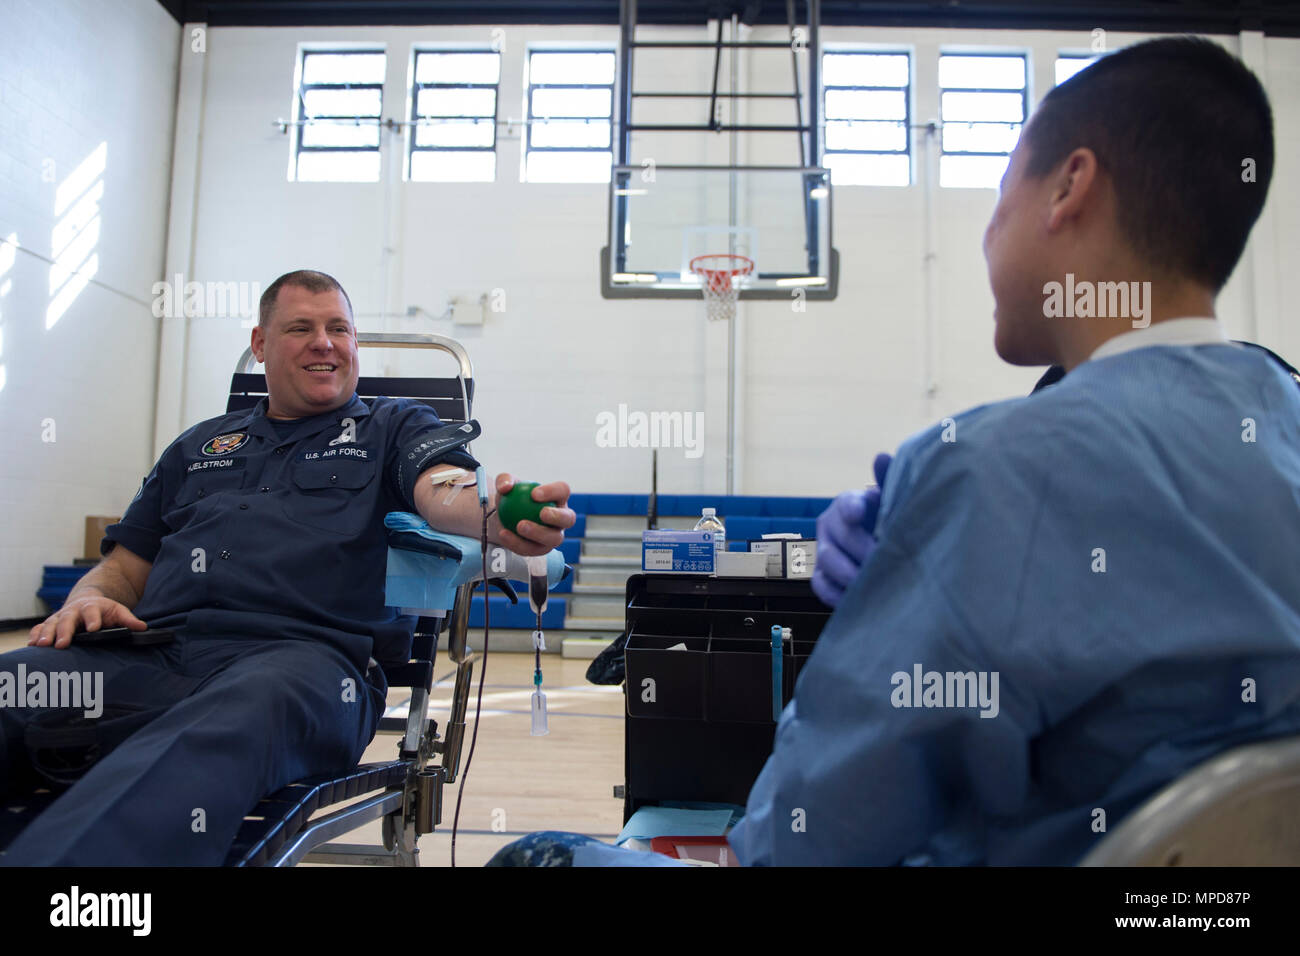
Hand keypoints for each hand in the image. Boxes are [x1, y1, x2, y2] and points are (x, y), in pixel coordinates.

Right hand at [28, 594, 146, 648]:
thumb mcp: (118, 611)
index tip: (93, 629)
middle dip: (64, 631)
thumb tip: (142, 627)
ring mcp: (59, 617)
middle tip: (61, 644)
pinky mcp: (50, 624)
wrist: (86, 601)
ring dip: (45, 635)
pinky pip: (40, 629)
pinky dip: (35, 635)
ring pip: (50, 624)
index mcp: (92, 607)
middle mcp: (73, 611)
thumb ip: (128, 620)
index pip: (92, 612)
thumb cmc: (104, 611)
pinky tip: (31, 645)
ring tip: (41, 646)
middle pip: (67, 619)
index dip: (93, 619)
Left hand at [492, 473, 575, 557]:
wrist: (503, 518)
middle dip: (558, 516)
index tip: (534, 494)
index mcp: (558, 497)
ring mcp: (554, 536)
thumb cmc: (510, 497)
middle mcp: (562, 518)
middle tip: (542, 513)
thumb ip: (504, 480)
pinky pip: (532, 549)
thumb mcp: (504, 484)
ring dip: (538, 533)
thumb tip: (506, 487)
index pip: (562, 491)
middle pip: (568, 519)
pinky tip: (504, 534)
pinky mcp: (541, 550)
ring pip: (554, 539)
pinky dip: (517, 542)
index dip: (552, 492)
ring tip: (520, 526)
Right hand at [811, 453, 892, 607]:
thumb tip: (881, 456)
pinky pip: (820, 585)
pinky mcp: (821, 575)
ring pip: (827, 560)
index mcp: (849, 503)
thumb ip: (890, 481)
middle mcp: (831, 524)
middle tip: (886, 561)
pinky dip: (836, 592)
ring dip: (850, 572)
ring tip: (875, 581)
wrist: (886, 550)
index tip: (859, 515)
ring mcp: (823, 550)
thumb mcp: (894, 502)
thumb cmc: (890, 522)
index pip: (845, 503)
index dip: (852, 509)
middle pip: (839, 536)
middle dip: (862, 550)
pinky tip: (857, 595)